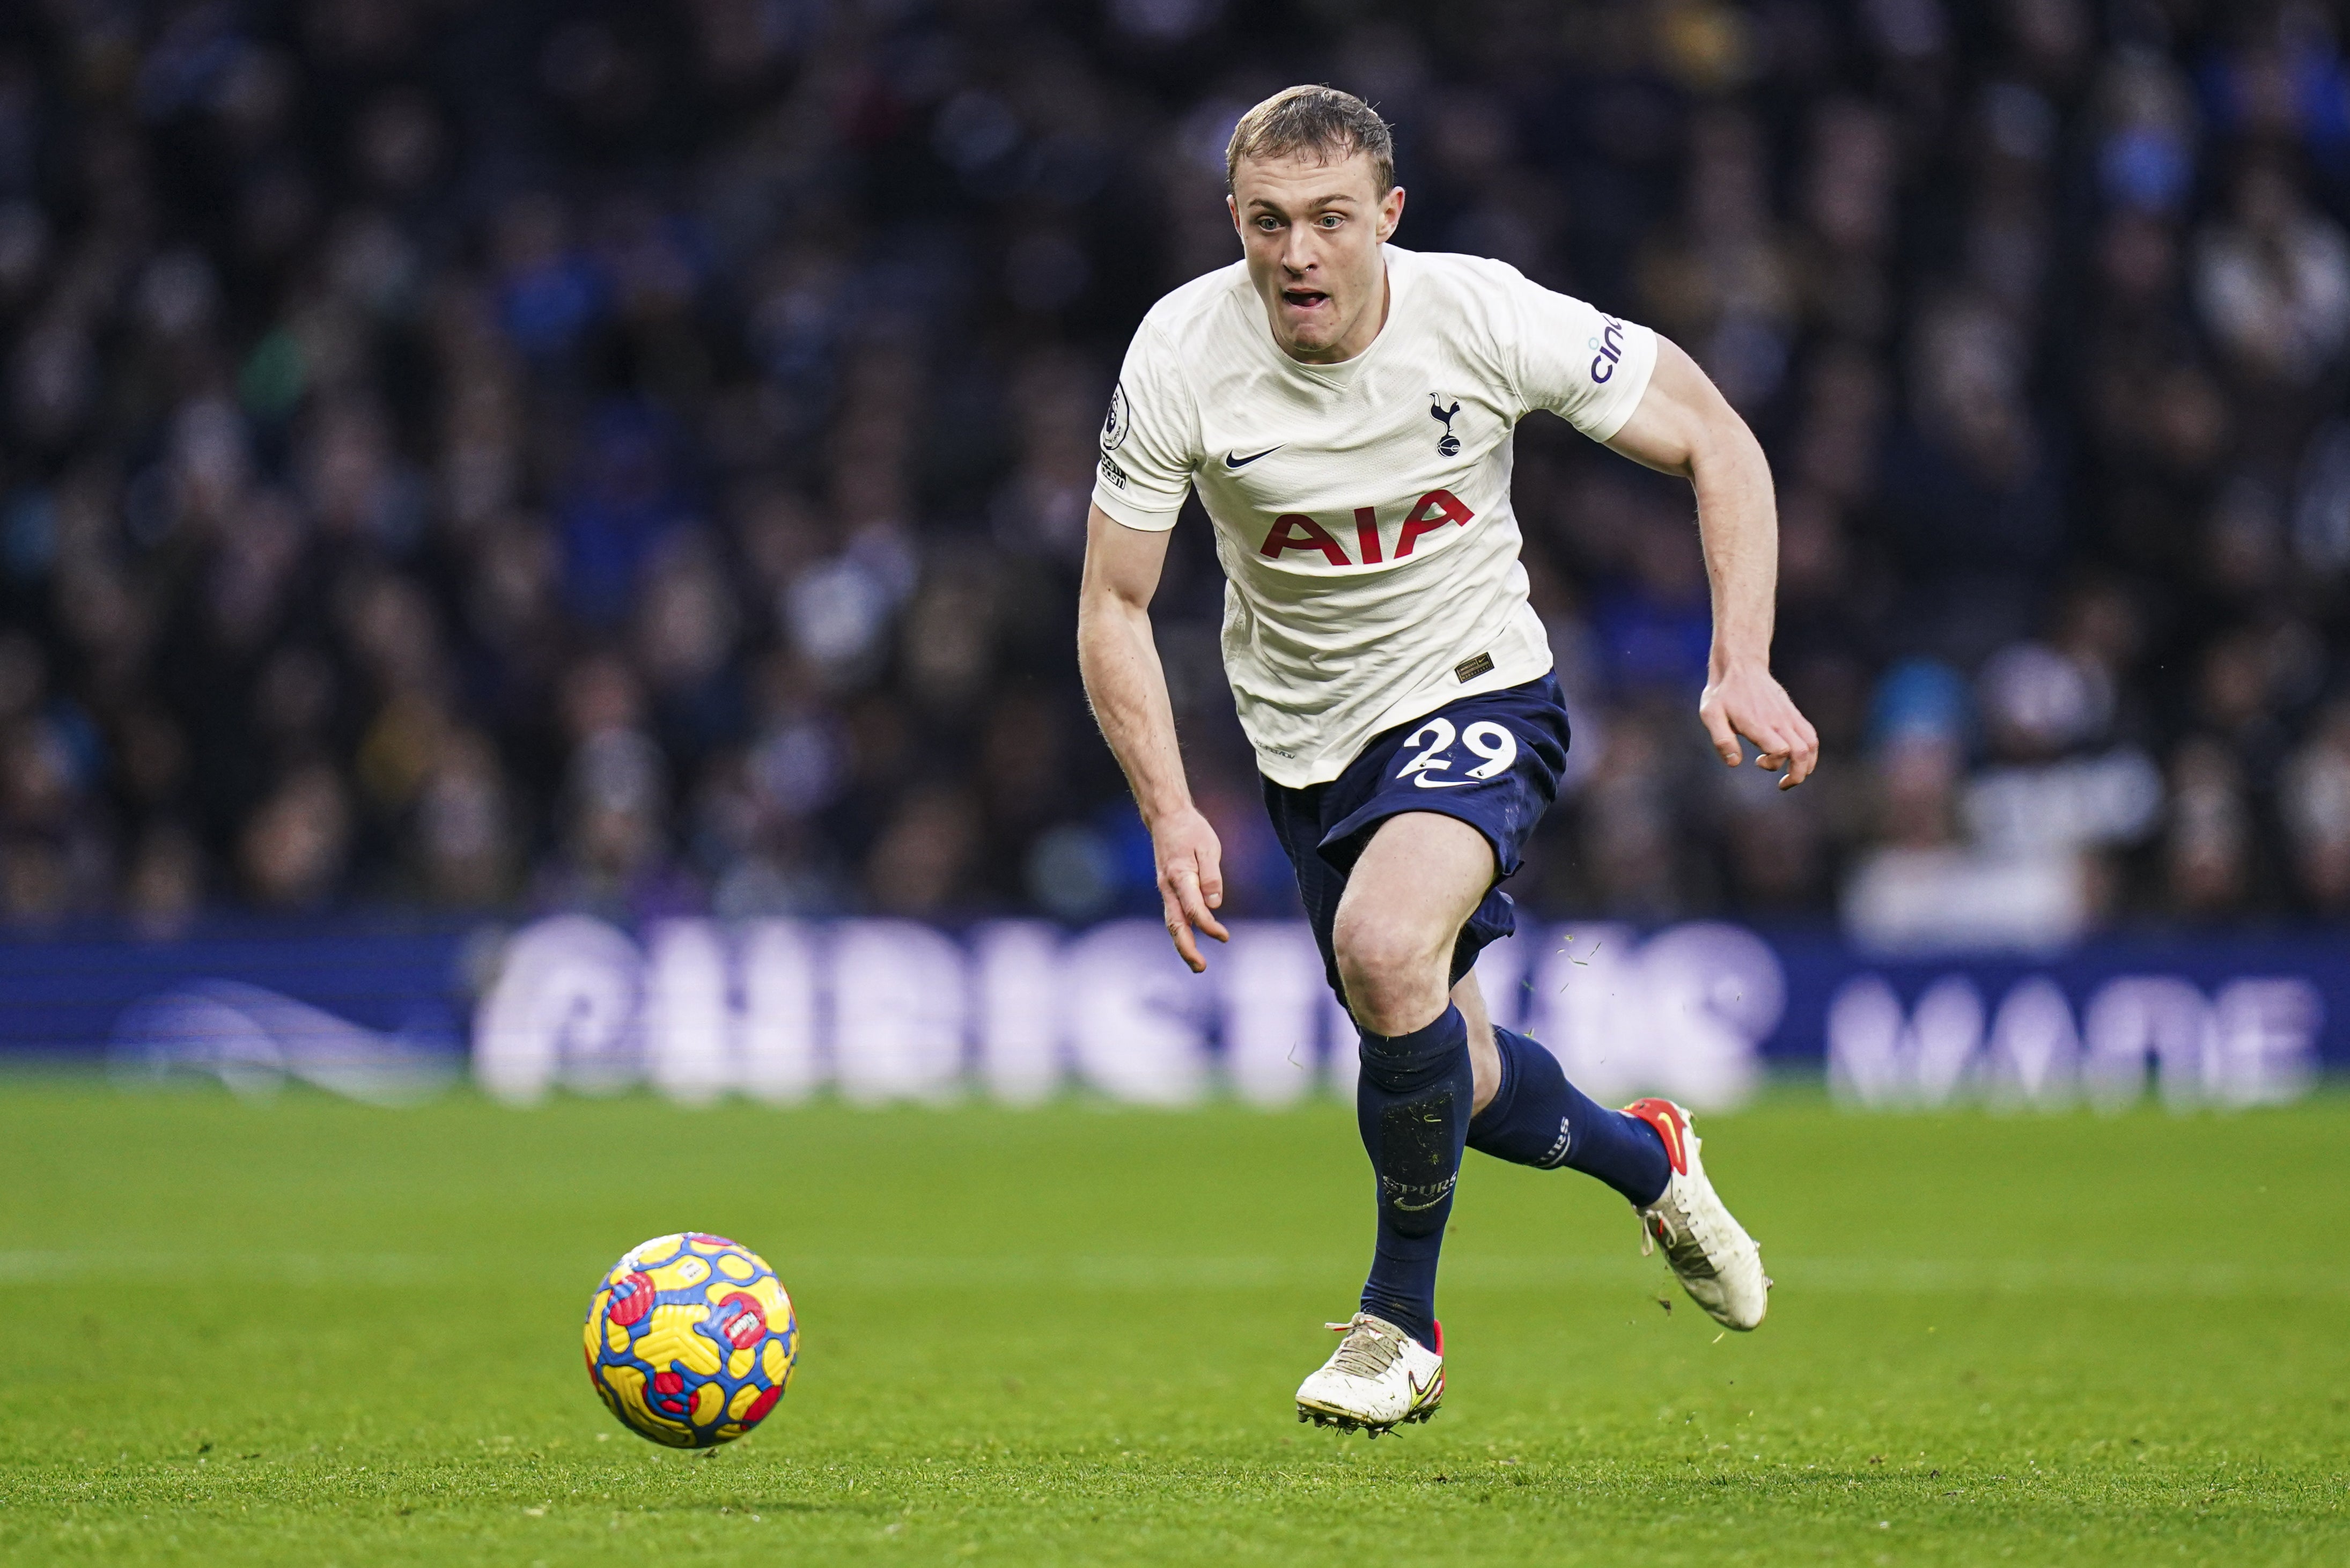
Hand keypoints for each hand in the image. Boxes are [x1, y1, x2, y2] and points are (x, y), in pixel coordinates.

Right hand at [1151, 805, 1229, 971]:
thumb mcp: (1208, 847)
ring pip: (1172, 923)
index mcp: (1180, 877)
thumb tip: (1215, 904)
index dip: (1209, 926)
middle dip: (1187, 949)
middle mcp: (1168, 887)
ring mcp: (1166, 889)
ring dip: (1183, 945)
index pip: (1194, 910)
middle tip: (1201, 968)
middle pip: (1176, 925)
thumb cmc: (1190, 830)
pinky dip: (1181, 932)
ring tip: (1196, 964)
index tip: (1224, 937)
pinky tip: (1190, 941)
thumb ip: (1211, 876)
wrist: (1166, 817)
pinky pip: (1173, 915)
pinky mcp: (1168, 889)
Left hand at [1699, 661, 1819, 789]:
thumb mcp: (1710, 714)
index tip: (1757, 761)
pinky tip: (1795, 757)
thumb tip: (1734, 763)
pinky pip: (1810, 734)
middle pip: (1803, 752)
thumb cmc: (1723, 693)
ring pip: (1811, 744)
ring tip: (1794, 774)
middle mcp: (1778, 721)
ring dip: (1807, 765)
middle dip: (1797, 774)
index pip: (1780, 750)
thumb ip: (1722, 740)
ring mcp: (1789, 716)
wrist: (1741, 665)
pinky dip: (1809, 751)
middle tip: (1783, 784)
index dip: (1773, 764)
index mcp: (1759, 723)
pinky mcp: (1793, 712)